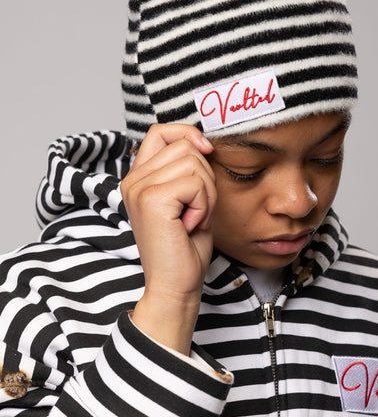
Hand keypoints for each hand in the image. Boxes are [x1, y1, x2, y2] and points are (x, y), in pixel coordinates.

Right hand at [120, 124, 215, 353]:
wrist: (176, 285)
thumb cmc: (185, 248)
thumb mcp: (188, 199)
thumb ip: (188, 170)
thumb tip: (203, 143)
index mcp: (138, 178)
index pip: (160, 131)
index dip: (188, 135)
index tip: (206, 153)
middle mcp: (133, 180)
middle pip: (185, 146)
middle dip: (205, 178)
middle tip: (196, 210)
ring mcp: (139, 189)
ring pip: (194, 162)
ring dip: (206, 194)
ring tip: (192, 219)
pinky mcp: (152, 200)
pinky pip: (195, 183)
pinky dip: (203, 205)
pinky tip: (190, 225)